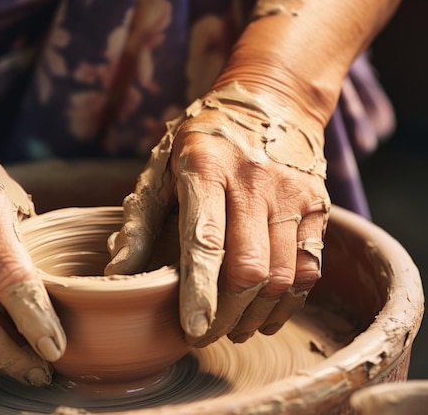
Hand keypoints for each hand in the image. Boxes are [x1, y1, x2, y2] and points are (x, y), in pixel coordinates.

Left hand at [105, 83, 329, 346]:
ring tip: (234, 328)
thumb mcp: (161, 169)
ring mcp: (291, 193)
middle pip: (248, 269)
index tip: (192, 331)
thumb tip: (118, 274)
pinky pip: (309, 269)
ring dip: (256, 315)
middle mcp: (253, 180)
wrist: (271, 100)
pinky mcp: (318, 204)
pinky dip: (287, 301)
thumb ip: (140, 223)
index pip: (204, 241)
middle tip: (206, 333)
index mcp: (204, 168)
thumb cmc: (203, 141)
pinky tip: (266, 313)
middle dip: (226, 315)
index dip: (199, 292)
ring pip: (282, 276)